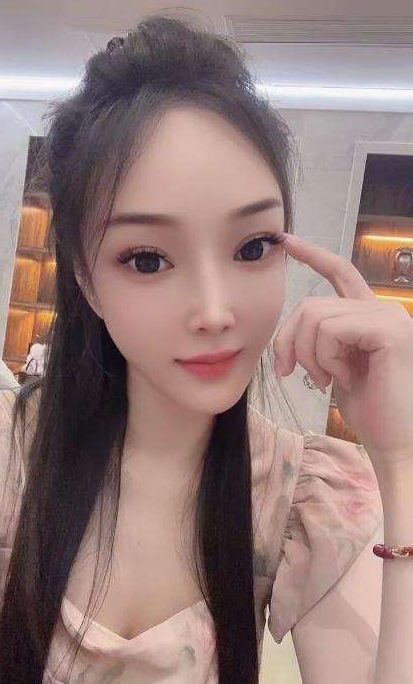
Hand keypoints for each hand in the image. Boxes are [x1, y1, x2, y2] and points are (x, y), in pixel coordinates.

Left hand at [272, 234, 412, 468]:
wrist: (395, 441)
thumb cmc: (368, 409)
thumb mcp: (334, 366)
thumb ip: (320, 339)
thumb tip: (293, 328)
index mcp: (370, 315)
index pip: (340, 271)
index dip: (313, 255)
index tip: (287, 241)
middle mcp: (383, 308)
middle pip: (310, 305)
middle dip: (288, 342)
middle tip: (291, 373)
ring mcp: (388, 317)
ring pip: (315, 318)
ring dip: (308, 356)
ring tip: (327, 380)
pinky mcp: (388, 330)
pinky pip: (329, 331)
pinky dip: (324, 358)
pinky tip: (340, 378)